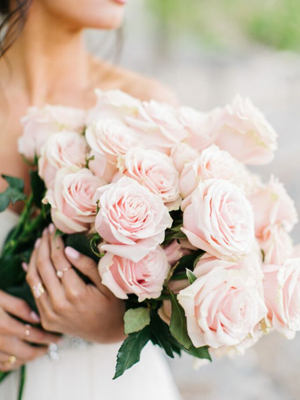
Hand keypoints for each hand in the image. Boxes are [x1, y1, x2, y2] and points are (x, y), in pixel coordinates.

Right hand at [0, 291, 59, 371]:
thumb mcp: (0, 297)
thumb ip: (19, 306)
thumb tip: (36, 318)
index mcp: (5, 325)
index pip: (35, 335)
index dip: (49, 337)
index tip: (59, 335)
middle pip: (28, 352)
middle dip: (44, 349)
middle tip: (54, 345)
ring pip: (16, 361)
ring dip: (31, 357)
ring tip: (41, 351)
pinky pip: (3, 365)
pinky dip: (15, 363)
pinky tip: (22, 357)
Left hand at [26, 225, 124, 343]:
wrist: (108, 331)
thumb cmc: (111, 304)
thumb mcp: (106, 283)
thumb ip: (87, 266)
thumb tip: (68, 250)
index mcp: (76, 294)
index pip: (60, 261)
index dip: (56, 243)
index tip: (57, 230)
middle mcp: (59, 304)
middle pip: (44, 267)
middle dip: (45, 245)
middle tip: (47, 231)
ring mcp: (50, 314)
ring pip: (34, 279)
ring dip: (35, 258)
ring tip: (41, 242)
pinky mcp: (46, 319)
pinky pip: (33, 292)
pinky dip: (32, 274)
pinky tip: (34, 260)